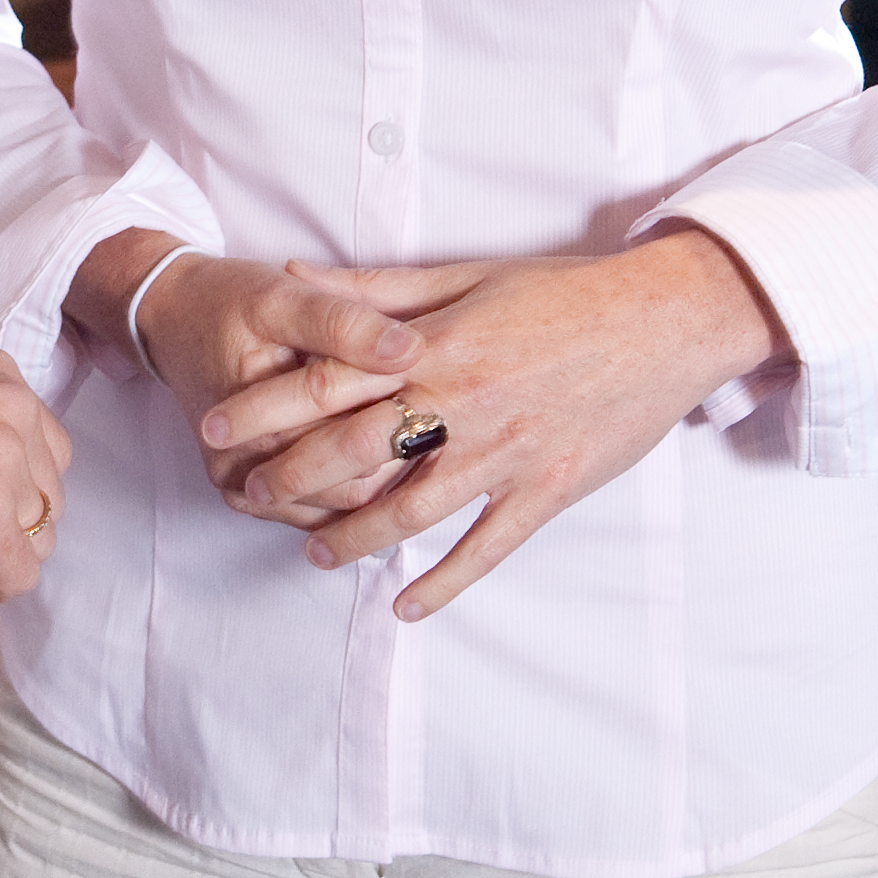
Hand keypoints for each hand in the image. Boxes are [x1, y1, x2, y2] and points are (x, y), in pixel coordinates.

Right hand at [99, 249, 439, 478]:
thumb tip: (410, 347)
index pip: (354, 448)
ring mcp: (245, 487)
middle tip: (453, 435)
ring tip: (430, 450)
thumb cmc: (228, 301)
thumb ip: (345, 322)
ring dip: (385, 487)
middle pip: (351, 491)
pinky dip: (355, 494)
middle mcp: (243, 468)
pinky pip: (317, 512)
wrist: (170, 318)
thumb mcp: (284, 295)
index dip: (410, 431)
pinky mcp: (249, 493)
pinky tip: (391, 465)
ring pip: (339, 511)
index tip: (451, 408)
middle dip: (406, 466)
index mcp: (254, 420)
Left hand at [215, 231, 783, 616]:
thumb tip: (298, 275)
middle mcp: (461, 401)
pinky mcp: (547, 487)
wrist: (663, 319)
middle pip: (354, 450)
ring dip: (353, 536)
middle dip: (290, 477)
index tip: (214, 429)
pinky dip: (443, 580)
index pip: (328, 381)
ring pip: (411, 508)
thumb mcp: (465, 274)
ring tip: (312, 552)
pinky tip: (405, 603)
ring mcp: (505, 450)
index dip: (263, 408)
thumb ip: (376, 287)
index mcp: (434, 345)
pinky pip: (486, 547)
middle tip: (244, 496)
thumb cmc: (563, 290)